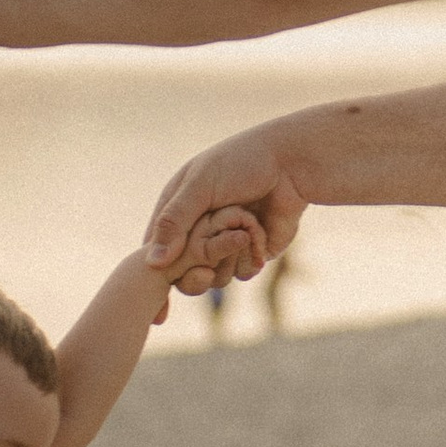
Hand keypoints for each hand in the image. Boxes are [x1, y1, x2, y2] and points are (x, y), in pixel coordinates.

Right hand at [147, 126, 309, 285]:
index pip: (157, 250)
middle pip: (184, 273)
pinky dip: (248, 261)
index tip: (163, 284)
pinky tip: (259, 238)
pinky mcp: (252, 252)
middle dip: (196, 272)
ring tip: (244, 232)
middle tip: (209, 265)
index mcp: (178, 211)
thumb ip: (175, 221)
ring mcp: (226, 244)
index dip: (156, 272)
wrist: (292, 163)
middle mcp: (199, 231)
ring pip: (214, 278)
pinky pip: (241, 274)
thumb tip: (153, 263)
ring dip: (227, 261)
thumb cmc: (242, 162)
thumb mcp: (201, 185)